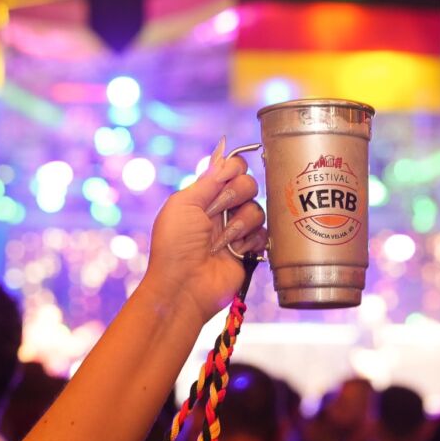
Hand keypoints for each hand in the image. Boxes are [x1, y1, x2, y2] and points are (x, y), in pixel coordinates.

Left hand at [141, 138, 266, 322]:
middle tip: (216, 212)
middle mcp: (222, 210)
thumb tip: (225, 156)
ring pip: (258, 209)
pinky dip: (250, 241)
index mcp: (203, 196)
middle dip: (236, 195)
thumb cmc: (175, 246)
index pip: (230, 169)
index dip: (234, 169)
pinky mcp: (249, 250)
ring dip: (239, 223)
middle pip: (248, 184)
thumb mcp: (183, 204)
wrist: (184, 284)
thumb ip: (208, 180)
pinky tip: (235, 252)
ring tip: (222, 242)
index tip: (228, 175)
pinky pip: (264, 234)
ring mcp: (236, 230)